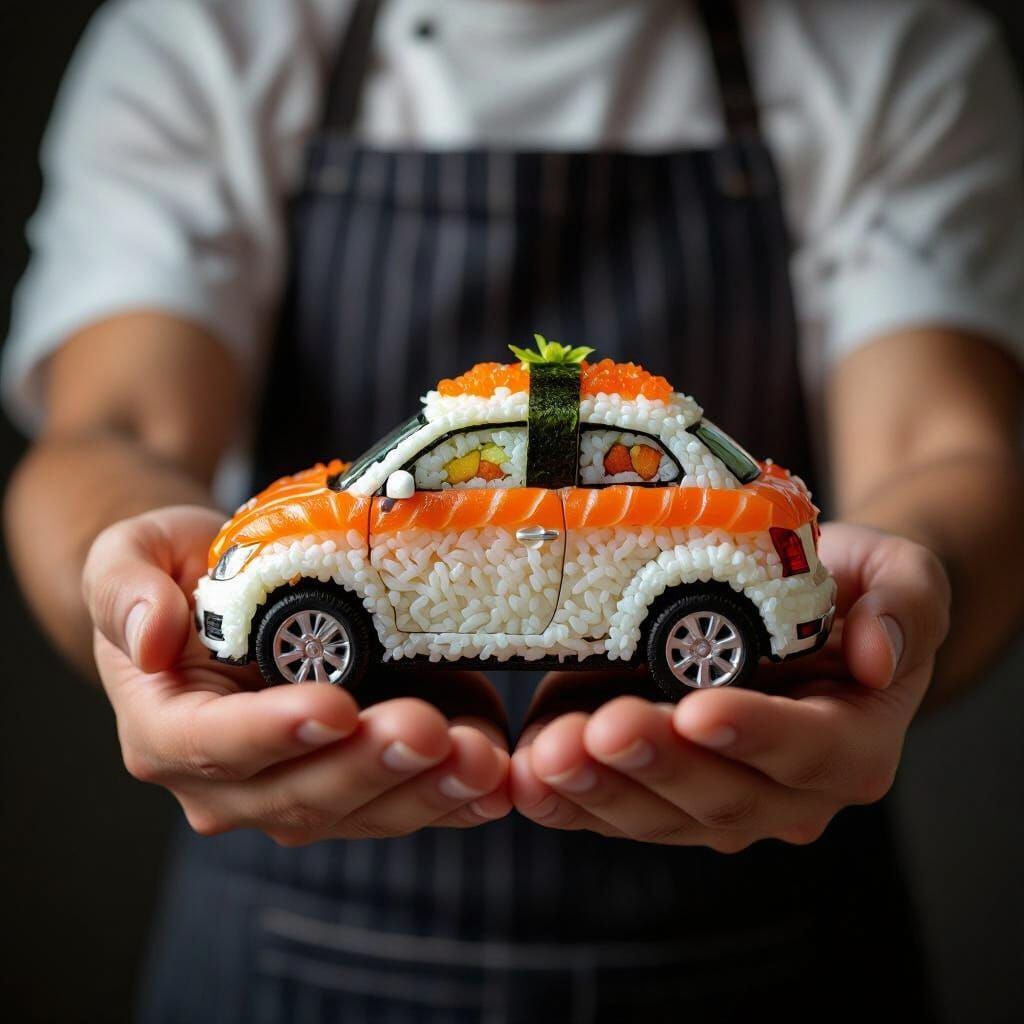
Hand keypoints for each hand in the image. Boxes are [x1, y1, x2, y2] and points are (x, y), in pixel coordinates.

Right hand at [83, 506, 510, 845]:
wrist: (227, 591)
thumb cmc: (178, 573)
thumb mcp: (131, 558)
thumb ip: (126, 592)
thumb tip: (149, 635)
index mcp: (168, 731)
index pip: (214, 746)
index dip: (272, 733)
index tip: (333, 707)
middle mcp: (231, 782)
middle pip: (301, 792)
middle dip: (370, 765)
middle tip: (428, 731)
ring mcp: (299, 790)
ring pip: (364, 810)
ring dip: (426, 790)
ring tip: (478, 757)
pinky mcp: (359, 782)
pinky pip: (407, 801)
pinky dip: (455, 797)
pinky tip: (495, 779)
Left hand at [511, 523, 949, 850]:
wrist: (791, 609)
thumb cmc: (848, 592)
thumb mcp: (898, 576)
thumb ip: (906, 606)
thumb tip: (880, 655)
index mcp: (849, 744)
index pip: (809, 751)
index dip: (756, 736)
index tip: (699, 710)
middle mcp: (784, 792)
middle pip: (722, 798)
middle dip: (657, 765)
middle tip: (603, 729)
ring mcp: (715, 800)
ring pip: (657, 815)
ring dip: (600, 789)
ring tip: (549, 755)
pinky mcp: (655, 792)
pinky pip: (611, 811)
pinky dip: (568, 801)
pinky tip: (528, 778)